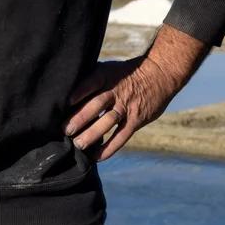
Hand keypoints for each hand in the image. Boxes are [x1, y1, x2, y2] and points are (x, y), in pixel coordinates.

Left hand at [64, 56, 183, 161]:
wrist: (159, 74)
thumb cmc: (126, 73)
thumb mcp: (109, 68)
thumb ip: (90, 78)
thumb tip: (65, 91)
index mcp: (107, 76)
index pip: (91, 83)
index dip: (79, 92)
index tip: (65, 103)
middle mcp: (116, 91)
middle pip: (97, 105)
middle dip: (80, 118)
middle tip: (66, 130)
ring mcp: (127, 106)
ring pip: (108, 121)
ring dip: (92, 134)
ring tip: (78, 145)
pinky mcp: (136, 120)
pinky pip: (122, 136)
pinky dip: (109, 147)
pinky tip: (97, 156)